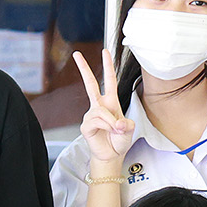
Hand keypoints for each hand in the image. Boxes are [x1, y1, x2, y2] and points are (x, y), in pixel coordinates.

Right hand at [72, 48, 134, 171]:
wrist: (111, 155)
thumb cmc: (120, 141)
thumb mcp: (129, 130)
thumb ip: (126, 124)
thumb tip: (116, 123)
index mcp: (111, 102)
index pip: (108, 81)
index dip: (107, 66)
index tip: (104, 51)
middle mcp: (99, 106)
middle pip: (90, 83)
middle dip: (83, 68)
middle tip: (76, 54)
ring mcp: (91, 115)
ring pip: (102, 112)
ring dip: (112, 123)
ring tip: (116, 131)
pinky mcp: (86, 125)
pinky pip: (97, 121)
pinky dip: (106, 127)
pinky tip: (107, 133)